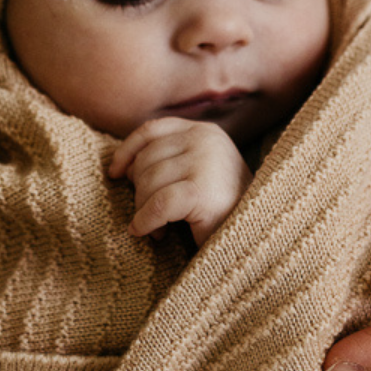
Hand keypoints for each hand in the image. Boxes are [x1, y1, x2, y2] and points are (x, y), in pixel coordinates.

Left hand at [109, 118, 252, 247]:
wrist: (255, 240)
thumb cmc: (222, 212)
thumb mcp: (195, 174)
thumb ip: (167, 161)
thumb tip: (122, 167)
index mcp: (205, 131)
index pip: (152, 130)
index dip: (128, 151)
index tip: (115, 173)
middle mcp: (206, 139)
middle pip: (146, 159)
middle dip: (139, 191)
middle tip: (150, 216)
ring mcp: (206, 162)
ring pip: (148, 182)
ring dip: (144, 210)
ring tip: (159, 228)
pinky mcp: (202, 191)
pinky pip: (156, 205)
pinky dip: (146, 222)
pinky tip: (150, 233)